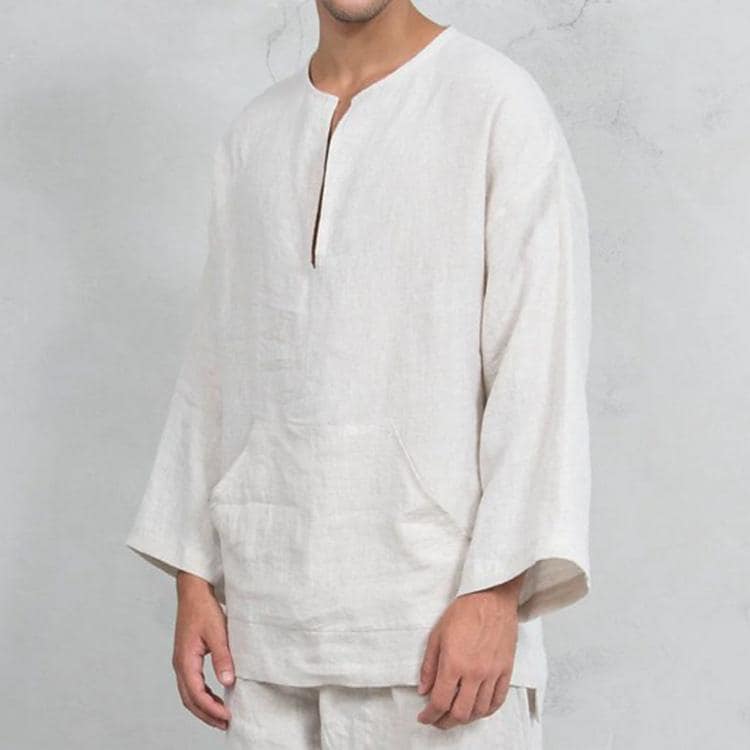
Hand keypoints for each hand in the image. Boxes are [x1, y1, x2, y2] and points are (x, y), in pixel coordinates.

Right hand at [172, 571, 234, 729]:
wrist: (193, 591)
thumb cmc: (203, 608)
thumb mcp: (217, 632)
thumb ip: (222, 658)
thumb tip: (228, 682)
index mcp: (185, 660)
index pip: (196, 694)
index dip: (211, 709)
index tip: (228, 717)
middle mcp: (180, 664)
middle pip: (190, 700)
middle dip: (207, 714)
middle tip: (226, 723)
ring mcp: (181, 661)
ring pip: (189, 694)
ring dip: (204, 707)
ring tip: (222, 716)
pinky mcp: (186, 657)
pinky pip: (191, 684)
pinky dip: (202, 695)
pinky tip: (215, 696)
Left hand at [416, 573, 523, 729]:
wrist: (491, 596)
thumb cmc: (464, 610)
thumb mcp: (437, 634)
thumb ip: (429, 665)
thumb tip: (423, 689)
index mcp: (454, 663)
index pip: (440, 701)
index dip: (430, 715)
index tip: (424, 717)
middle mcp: (474, 673)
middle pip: (460, 713)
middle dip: (445, 722)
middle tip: (437, 720)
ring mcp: (492, 673)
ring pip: (479, 711)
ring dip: (465, 719)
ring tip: (455, 716)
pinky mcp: (506, 670)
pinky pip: (498, 700)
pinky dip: (486, 711)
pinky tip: (478, 710)